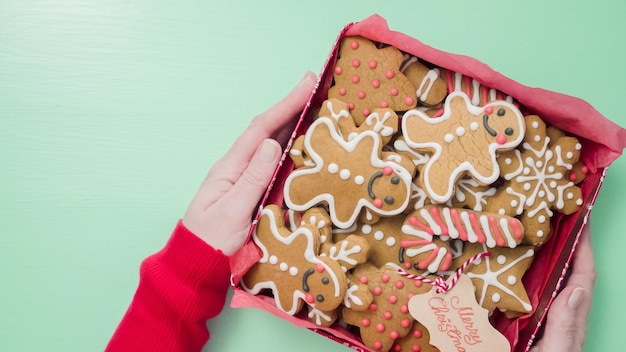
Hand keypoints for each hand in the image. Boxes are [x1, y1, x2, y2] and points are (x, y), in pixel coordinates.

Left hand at [182, 71, 317, 254]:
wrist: (195, 263)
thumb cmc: (211, 241)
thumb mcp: (232, 212)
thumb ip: (253, 178)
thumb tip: (272, 144)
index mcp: (230, 167)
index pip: (261, 129)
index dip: (285, 105)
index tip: (307, 84)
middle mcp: (237, 166)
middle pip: (267, 129)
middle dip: (292, 106)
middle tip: (315, 84)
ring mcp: (244, 177)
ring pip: (271, 143)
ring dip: (292, 122)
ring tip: (314, 104)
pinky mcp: (251, 189)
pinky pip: (274, 161)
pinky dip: (289, 145)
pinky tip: (301, 140)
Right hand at [531, 224, 594, 351]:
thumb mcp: (556, 350)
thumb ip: (565, 325)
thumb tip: (574, 291)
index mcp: (571, 319)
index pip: (582, 276)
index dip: (583, 247)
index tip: (581, 220)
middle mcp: (559, 314)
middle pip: (567, 271)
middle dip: (565, 242)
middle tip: (555, 215)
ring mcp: (542, 317)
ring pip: (546, 278)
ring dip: (542, 254)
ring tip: (531, 230)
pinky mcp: (521, 321)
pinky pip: (523, 289)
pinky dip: (519, 271)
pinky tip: (506, 262)